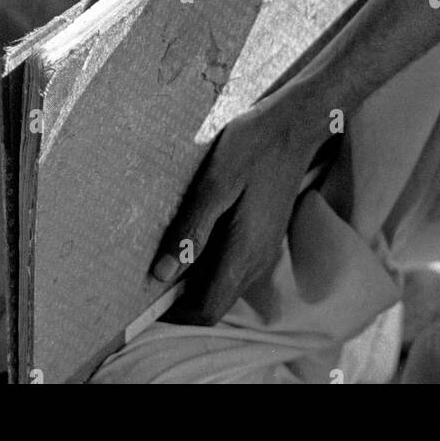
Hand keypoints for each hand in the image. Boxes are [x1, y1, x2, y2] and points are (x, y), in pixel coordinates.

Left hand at [150, 91, 325, 325]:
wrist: (293, 125)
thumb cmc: (253, 147)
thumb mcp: (215, 183)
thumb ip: (191, 230)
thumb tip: (162, 274)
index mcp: (244, 252)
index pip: (208, 310)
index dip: (176, 315)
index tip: (146, 301)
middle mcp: (257, 260)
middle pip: (216, 302)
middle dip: (182, 301)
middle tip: (148, 277)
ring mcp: (263, 249)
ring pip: (224, 285)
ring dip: (195, 282)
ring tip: (164, 254)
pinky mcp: (263, 234)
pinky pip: (233, 265)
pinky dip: (209, 263)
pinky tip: (191, 235)